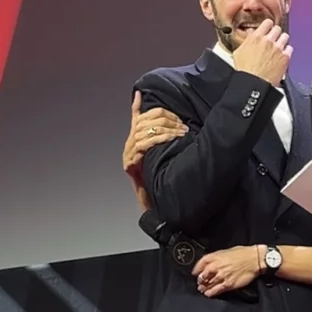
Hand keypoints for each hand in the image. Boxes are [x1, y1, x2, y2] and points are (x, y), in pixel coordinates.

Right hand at [122, 91, 187, 208]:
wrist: (154, 202)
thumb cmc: (160, 177)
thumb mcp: (164, 153)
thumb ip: (166, 137)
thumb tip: (178, 125)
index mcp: (136, 138)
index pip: (137, 115)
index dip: (152, 109)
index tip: (170, 111)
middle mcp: (129, 144)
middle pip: (145, 121)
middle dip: (166, 121)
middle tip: (182, 127)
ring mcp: (128, 154)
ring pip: (145, 132)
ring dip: (166, 131)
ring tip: (181, 133)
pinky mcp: (129, 164)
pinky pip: (142, 145)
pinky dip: (157, 140)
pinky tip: (169, 139)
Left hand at [191, 245, 262, 297]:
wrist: (254, 259)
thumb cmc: (243, 253)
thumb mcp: (226, 251)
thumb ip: (216, 257)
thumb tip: (210, 263)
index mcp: (215, 257)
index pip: (200, 264)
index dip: (196, 270)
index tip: (195, 273)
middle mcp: (216, 266)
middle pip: (202, 276)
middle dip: (200, 280)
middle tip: (199, 283)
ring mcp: (222, 276)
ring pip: (208, 284)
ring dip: (204, 287)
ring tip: (202, 290)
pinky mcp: (228, 284)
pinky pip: (216, 290)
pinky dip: (211, 293)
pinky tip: (208, 294)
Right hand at [232, 19, 292, 85]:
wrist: (254, 83)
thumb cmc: (245, 71)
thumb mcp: (239, 52)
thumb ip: (247, 40)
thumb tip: (251, 34)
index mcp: (256, 37)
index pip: (267, 22)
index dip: (268, 26)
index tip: (268, 29)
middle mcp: (268, 41)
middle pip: (277, 28)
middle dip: (275, 33)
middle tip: (273, 39)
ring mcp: (278, 48)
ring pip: (285, 36)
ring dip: (282, 40)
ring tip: (278, 47)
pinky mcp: (285, 57)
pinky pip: (290, 48)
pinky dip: (287, 51)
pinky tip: (282, 55)